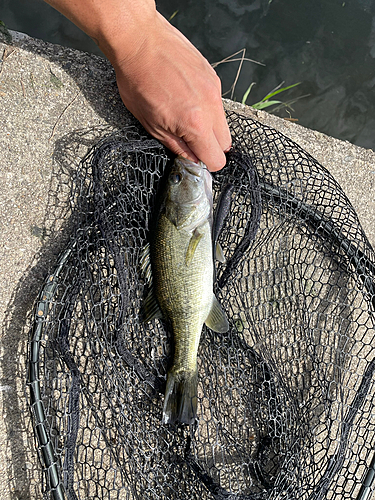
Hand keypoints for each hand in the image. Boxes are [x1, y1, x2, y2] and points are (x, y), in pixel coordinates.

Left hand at [112, 12, 230, 170]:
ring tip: (186, 116)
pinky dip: (206, 107)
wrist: (139, 40)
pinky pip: (217, 102)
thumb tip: (191, 159)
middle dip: (210, 147)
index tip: (195, 158)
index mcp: (195, 123)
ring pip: (223, 123)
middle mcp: (211, 107)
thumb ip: (176, 146)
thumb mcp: (150, 124)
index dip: (205, 164)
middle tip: (190, 140)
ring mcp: (214, 89)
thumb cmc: (137, 79)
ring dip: (209, 127)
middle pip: (226, 144)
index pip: (216, 159)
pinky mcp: (213, 75)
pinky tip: (187, 98)